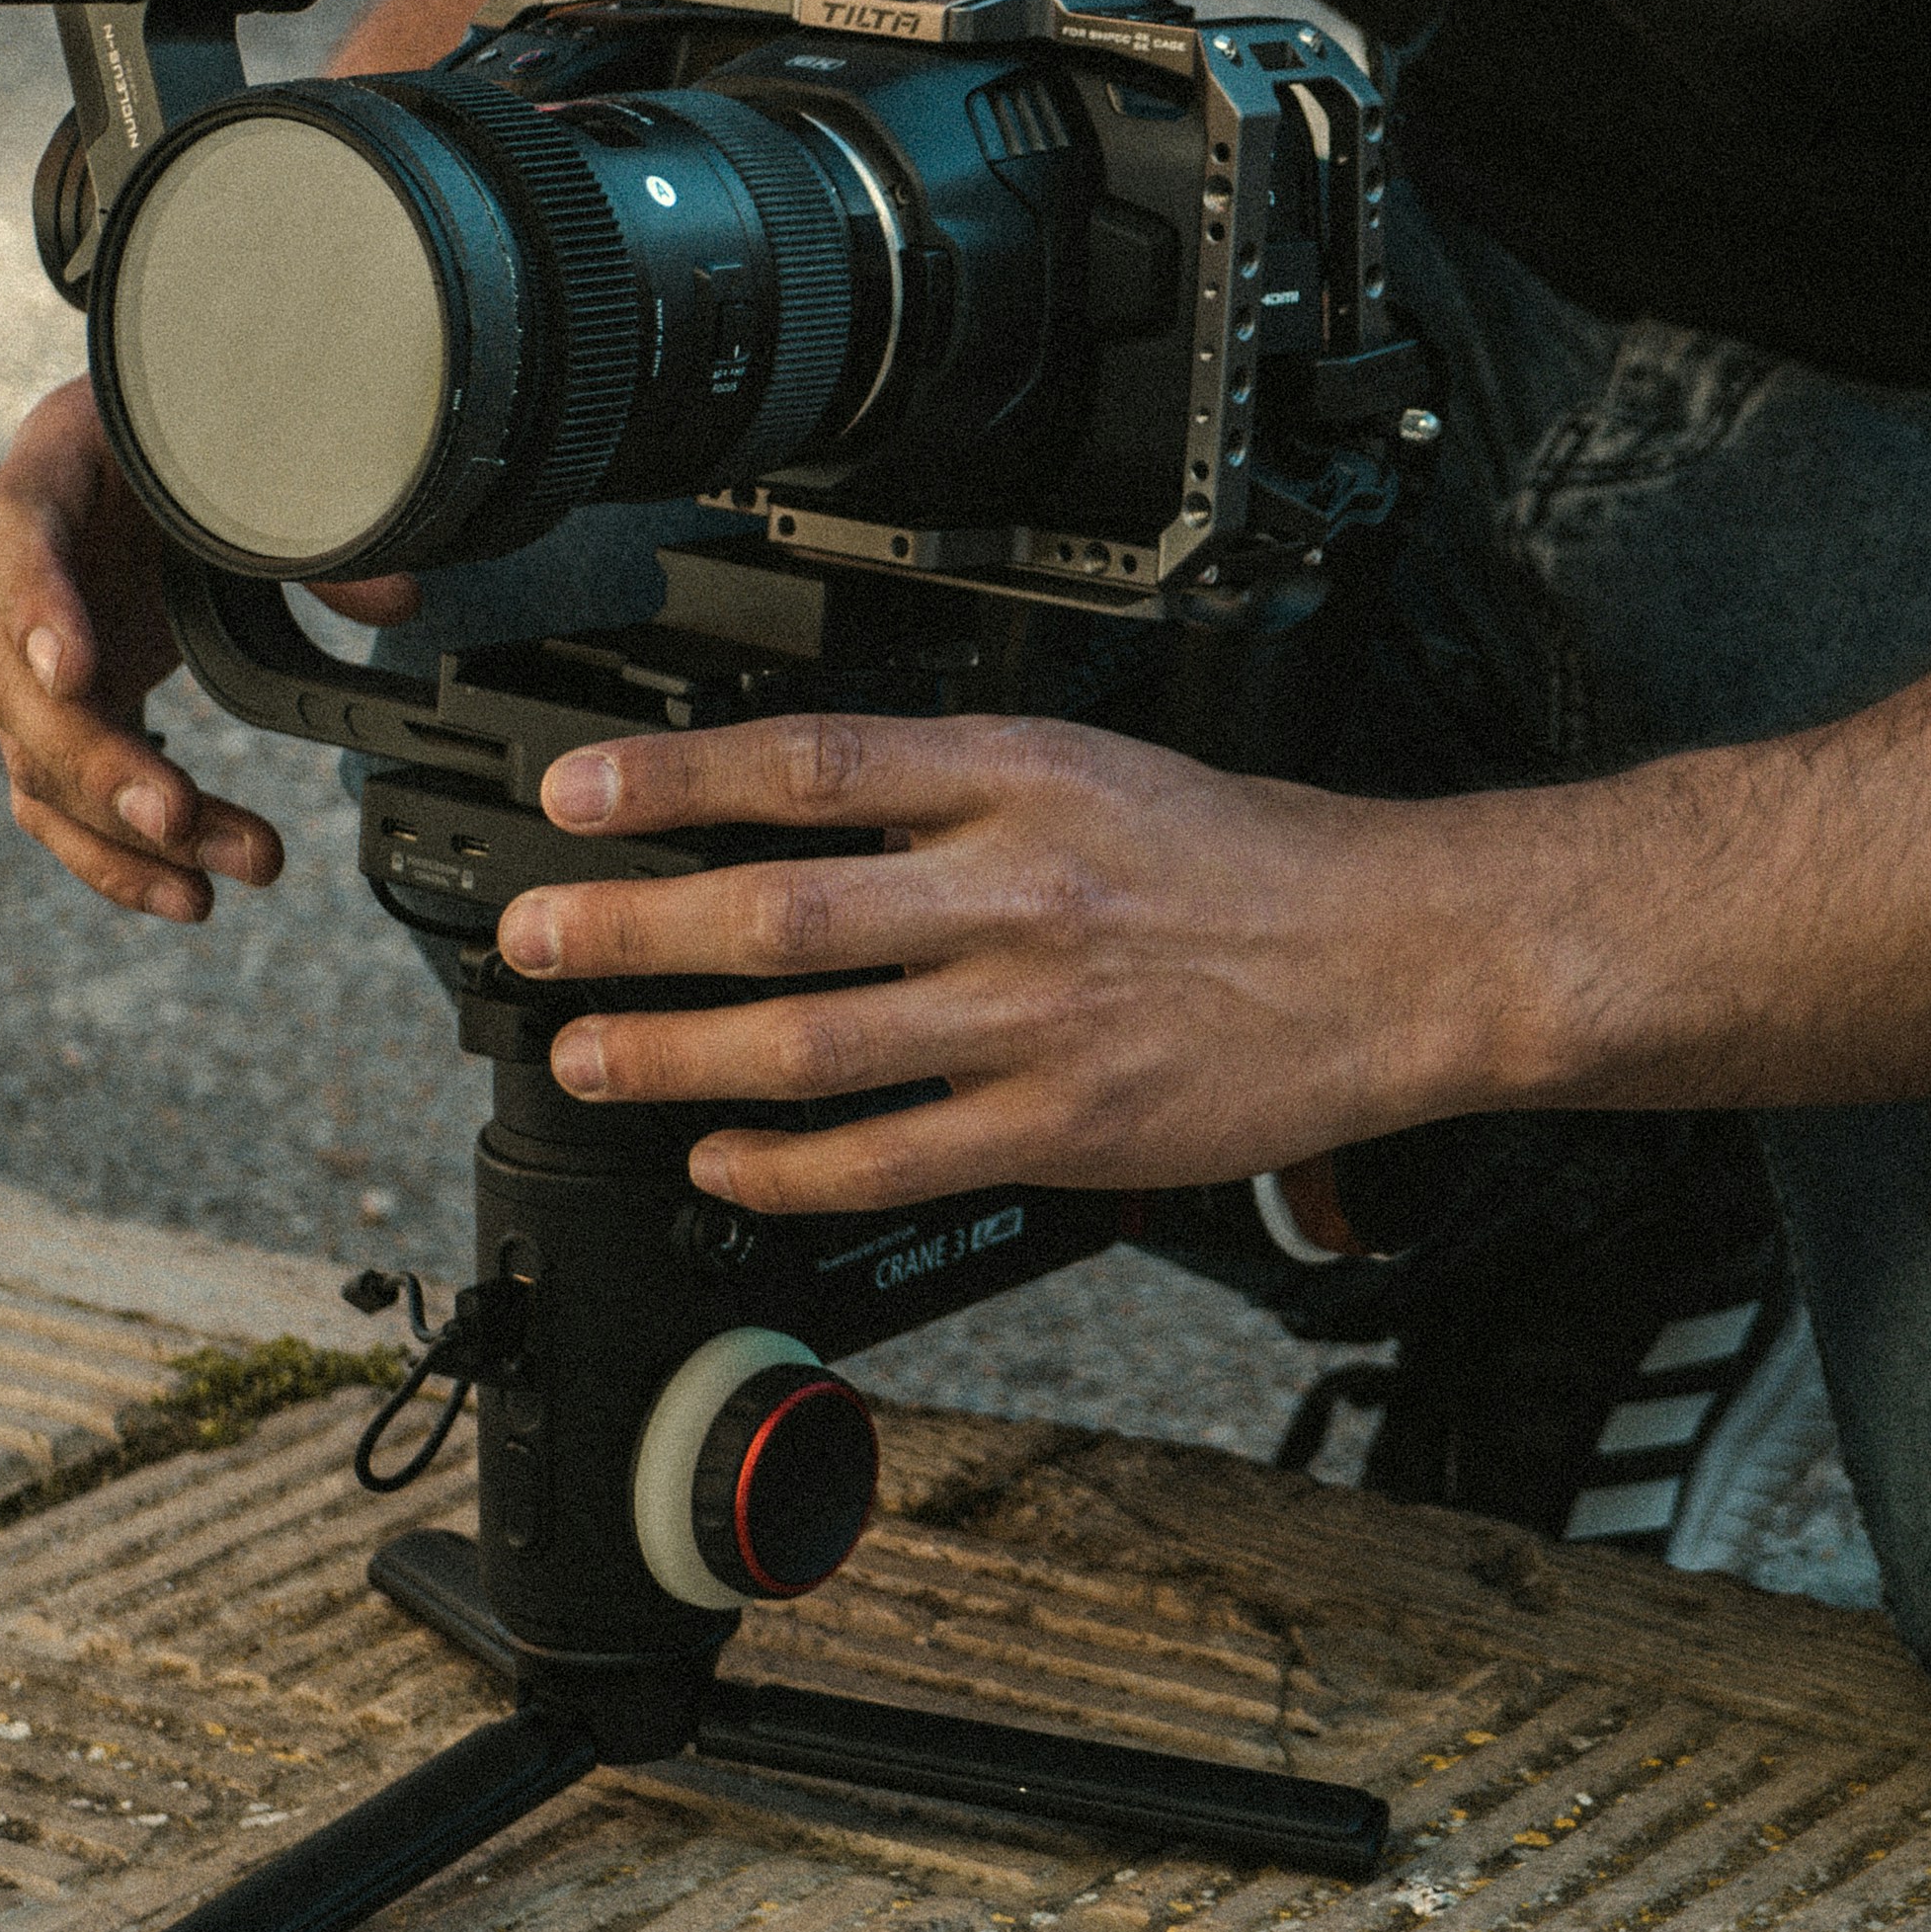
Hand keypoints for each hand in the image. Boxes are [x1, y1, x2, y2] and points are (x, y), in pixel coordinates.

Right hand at [0, 375, 410, 921]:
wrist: (133, 453)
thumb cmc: (175, 443)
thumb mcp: (232, 451)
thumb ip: (307, 526)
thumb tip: (397, 599)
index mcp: (39, 487)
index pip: (14, 544)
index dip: (36, 610)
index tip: (76, 671)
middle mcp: (5, 586)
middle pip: (16, 687)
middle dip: (99, 764)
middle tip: (173, 816)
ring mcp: (18, 662)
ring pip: (40, 766)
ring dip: (123, 838)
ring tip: (211, 888)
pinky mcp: (51, 720)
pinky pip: (61, 804)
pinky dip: (118, 861)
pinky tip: (187, 898)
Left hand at [496, 710, 1479, 1211]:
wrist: (1393, 954)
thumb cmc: (1249, 859)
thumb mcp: (1095, 766)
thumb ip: (951, 790)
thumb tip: (788, 805)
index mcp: (1023, 777)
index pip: (811, 765)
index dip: (672, 781)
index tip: (572, 796)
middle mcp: (1018, 891)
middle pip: (779, 911)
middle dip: (630, 931)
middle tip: (536, 941)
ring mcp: (1035, 1019)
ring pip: (810, 1043)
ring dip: (674, 1056)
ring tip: (587, 1055)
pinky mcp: (1062, 1127)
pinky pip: (888, 1157)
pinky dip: (784, 1165)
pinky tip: (721, 1161)